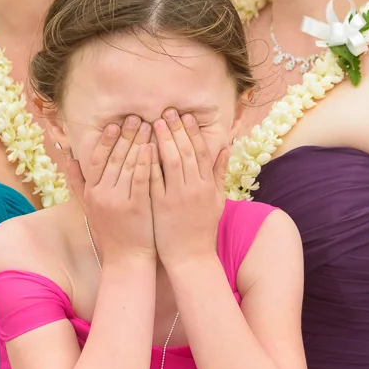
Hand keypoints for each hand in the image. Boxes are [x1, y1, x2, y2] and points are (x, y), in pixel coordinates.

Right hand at [67, 115, 153, 265]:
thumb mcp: (89, 208)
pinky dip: (147, 161)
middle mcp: (103, 194)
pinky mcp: (137, 207)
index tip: (114, 123)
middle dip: (125, 135)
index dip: (106, 140)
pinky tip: (154, 147)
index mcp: (92, 192)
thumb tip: (68, 158)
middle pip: (114, 158)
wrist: (127, 259)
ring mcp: (119, 200)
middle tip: (136, 117)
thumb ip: (78, 183)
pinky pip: (142, 179)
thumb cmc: (111, 232)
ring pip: (129, 165)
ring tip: (149, 125)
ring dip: (138, 142)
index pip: (97, 160)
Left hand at [150, 109, 225, 264]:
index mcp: (208, 185)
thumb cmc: (203, 228)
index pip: (202, 152)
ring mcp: (177, 196)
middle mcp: (195, 188)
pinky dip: (150, 162)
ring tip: (155, 123)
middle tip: (167, 112)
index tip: (185, 116)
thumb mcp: (217, 200)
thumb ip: (219, 173)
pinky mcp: (160, 205)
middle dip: (177, 130)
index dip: (194, 132)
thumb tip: (225, 148)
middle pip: (187, 152)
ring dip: (164, 140)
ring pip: (172, 161)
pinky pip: (155, 179)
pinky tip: (143, 147)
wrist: (191, 257)